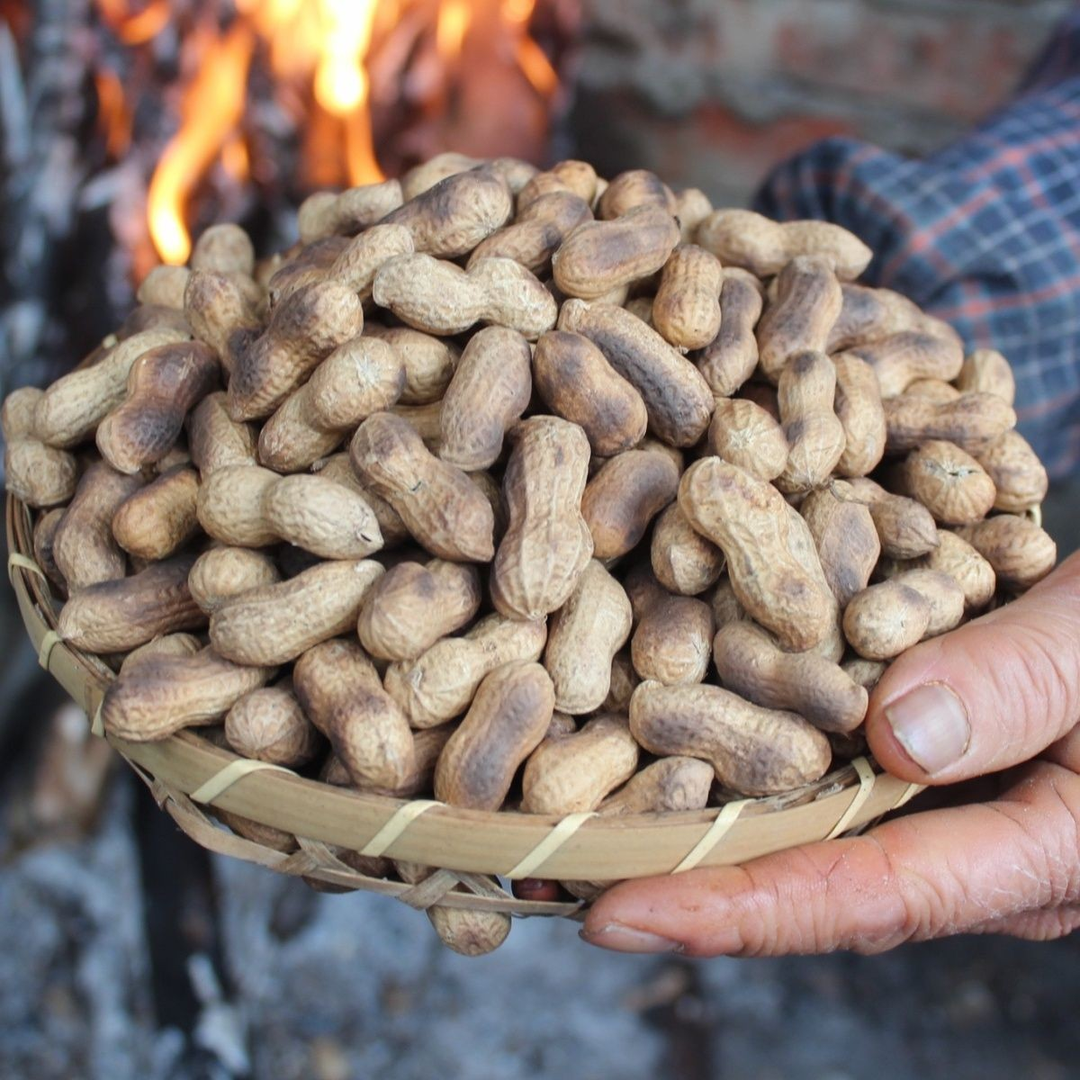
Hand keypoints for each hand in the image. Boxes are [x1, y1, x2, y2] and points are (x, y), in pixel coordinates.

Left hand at [581, 551, 1079, 956]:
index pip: (865, 896)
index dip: (739, 910)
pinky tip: (675, 722)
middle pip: (809, 874)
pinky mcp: (924, 743)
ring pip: (807, 820)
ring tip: (585, 808)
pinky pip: (825, 758)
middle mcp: (970, 838)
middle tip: (557, 873)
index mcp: (1033, 849)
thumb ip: (1027, 684)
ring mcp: (947, 796)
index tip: (613, 912)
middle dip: (685, 881)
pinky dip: (746, 746)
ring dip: (699, 815)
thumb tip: (897, 740)